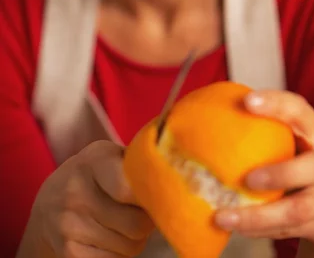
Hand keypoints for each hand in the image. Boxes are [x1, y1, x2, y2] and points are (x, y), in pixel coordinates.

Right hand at [18, 141, 153, 257]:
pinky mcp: (69, 253)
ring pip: (130, 247)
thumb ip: (137, 162)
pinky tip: (111, 238)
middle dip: (148, 222)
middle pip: (136, 224)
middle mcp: (76, 191)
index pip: (129, 189)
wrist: (49, 203)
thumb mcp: (110, 156)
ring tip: (125, 223)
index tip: (155, 195)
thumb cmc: (95, 175)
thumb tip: (173, 169)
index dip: (150, 197)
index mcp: (94, 161)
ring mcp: (69, 225)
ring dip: (136, 239)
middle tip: (143, 213)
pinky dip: (119, 255)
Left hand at [214, 91, 313, 255]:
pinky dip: (262, 230)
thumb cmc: (307, 159)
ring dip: (259, 216)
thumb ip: (271, 129)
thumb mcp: (300, 138)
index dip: (276, 104)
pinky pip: (292, 230)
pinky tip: (238, 227)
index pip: (300, 110)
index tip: (247, 101)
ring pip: (299, 209)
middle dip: (280, 174)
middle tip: (248, 179)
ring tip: (225, 216)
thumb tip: (210, 117)